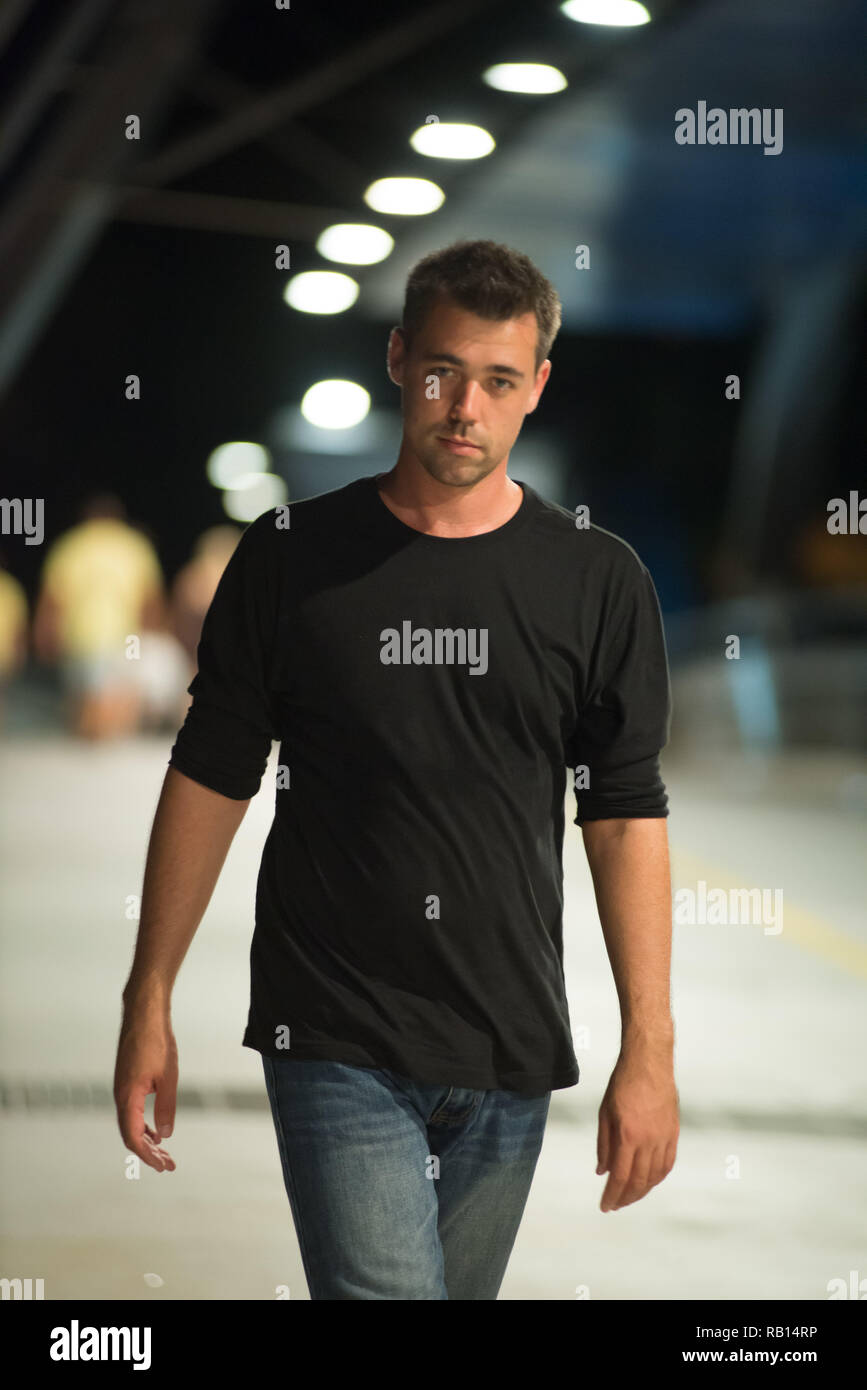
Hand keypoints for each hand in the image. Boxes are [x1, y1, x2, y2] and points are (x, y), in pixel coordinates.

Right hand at [114, 1000, 177, 1172]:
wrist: (144, 1013)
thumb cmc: (156, 1042)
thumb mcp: (168, 1077)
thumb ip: (165, 1107)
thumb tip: (166, 1136)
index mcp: (127, 1097)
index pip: (133, 1137)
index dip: (147, 1155)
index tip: (163, 1166)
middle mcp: (120, 1095)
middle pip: (130, 1134)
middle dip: (149, 1153)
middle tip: (168, 1165)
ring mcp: (122, 1088)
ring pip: (131, 1123)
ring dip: (147, 1139)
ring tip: (164, 1152)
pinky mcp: (127, 1081)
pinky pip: (132, 1111)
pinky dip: (144, 1124)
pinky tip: (157, 1130)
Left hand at [596, 1045, 678, 1211]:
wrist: (649, 1063)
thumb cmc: (622, 1084)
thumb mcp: (604, 1113)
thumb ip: (603, 1145)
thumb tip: (602, 1172)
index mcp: (628, 1135)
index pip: (620, 1176)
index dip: (612, 1195)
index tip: (605, 1206)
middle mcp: (648, 1140)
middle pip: (639, 1181)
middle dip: (626, 1197)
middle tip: (615, 1205)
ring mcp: (664, 1137)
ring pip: (655, 1176)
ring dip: (642, 1191)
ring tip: (630, 1196)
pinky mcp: (673, 1132)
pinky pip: (667, 1163)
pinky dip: (658, 1177)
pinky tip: (649, 1182)